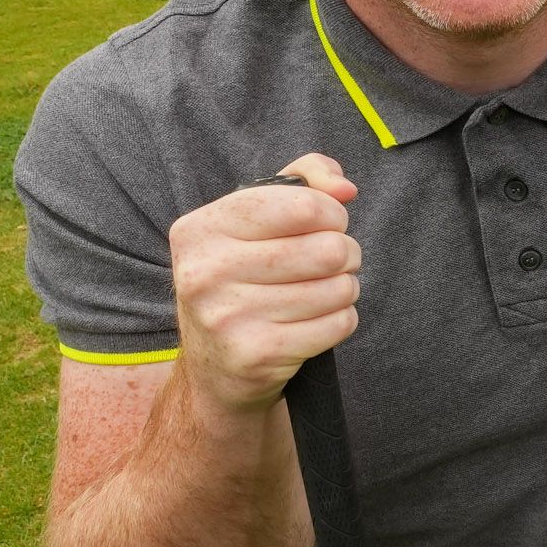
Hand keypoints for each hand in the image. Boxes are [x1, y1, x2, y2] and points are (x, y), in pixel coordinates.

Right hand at [166, 153, 360, 415]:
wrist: (216, 367)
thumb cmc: (244, 279)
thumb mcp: (256, 220)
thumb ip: (304, 180)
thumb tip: (344, 187)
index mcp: (200, 230)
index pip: (302, 205)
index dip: (332, 213)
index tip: (327, 224)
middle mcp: (205, 272)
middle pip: (328, 249)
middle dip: (346, 253)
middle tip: (331, 262)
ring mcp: (227, 317)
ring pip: (339, 288)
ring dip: (345, 288)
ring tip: (323, 291)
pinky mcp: (256, 354)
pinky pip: (338, 324)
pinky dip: (341, 320)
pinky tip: (317, 320)